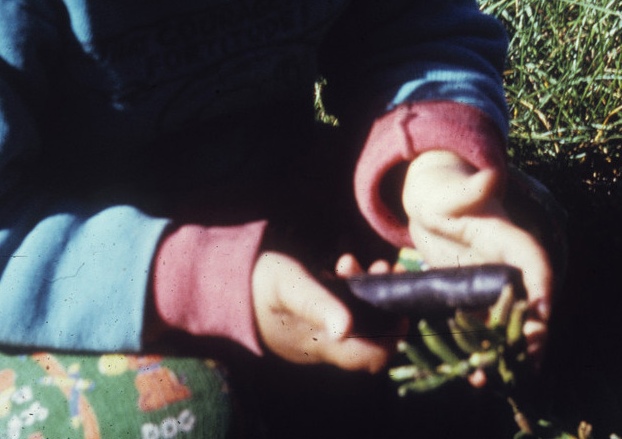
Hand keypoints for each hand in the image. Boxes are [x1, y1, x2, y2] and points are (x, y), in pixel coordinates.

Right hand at [251, 251, 393, 371]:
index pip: (371, 358)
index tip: (399, 301)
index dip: (393, 335)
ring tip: (357, 262)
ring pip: (356, 319)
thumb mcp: (289, 288)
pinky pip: (339, 309)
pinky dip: (347, 288)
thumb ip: (318, 305)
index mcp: (320, 345)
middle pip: (369, 336)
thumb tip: (346, 328)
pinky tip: (340, 265)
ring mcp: (314, 331)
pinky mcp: (308, 317)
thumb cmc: (257, 282)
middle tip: (382, 268)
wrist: (222, 278)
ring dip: (365, 290)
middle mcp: (321, 344)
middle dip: (382, 302)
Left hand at [401, 150, 554, 359]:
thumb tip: (491, 176)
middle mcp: (508, 265)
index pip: (535, 262)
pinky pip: (487, 329)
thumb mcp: (449, 194)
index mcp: (508, 238)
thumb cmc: (440, 194)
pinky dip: (484, 351)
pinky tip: (474, 374)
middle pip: (529, 302)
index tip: (543, 315)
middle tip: (526, 365)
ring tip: (492, 379)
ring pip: (510, 322)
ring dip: (506, 351)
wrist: (431, 204)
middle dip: (531, 334)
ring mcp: (494, 285)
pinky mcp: (476, 299)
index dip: (543, 288)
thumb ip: (469, 190)